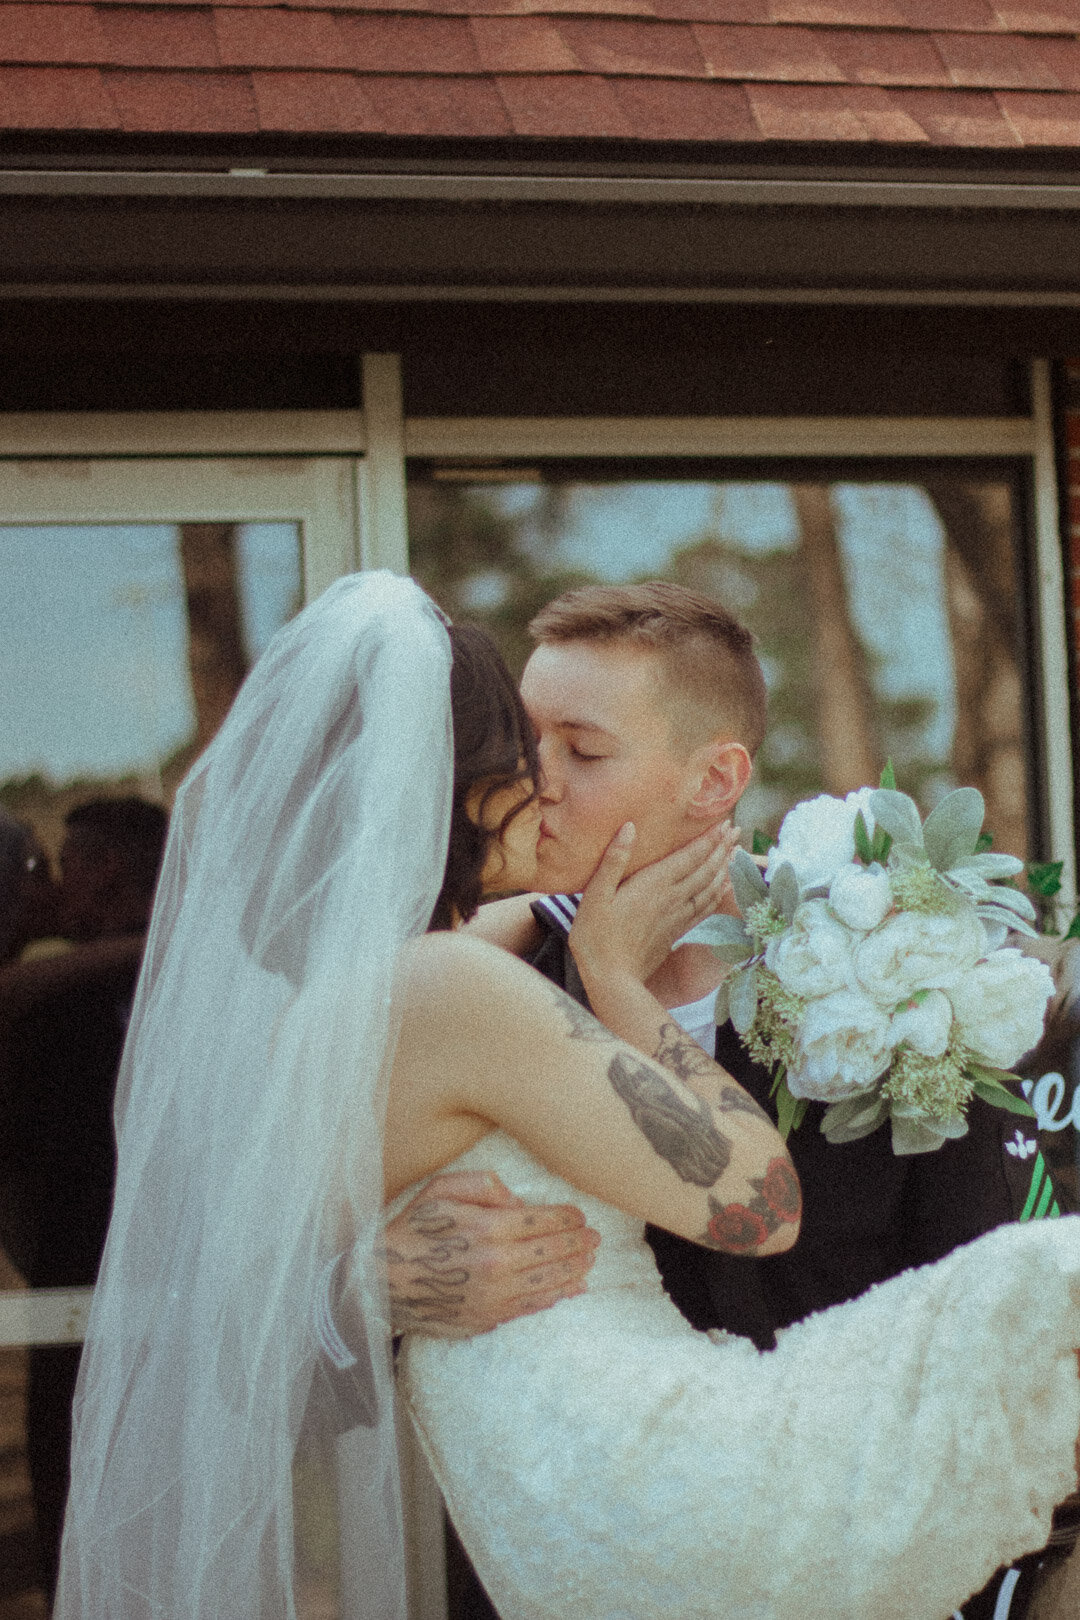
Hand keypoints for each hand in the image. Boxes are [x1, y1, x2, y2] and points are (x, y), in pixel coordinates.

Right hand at [379, 1171, 599, 1337]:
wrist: (381, 1282)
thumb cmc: (412, 1230)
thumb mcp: (440, 1190)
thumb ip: (482, 1184)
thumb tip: (516, 1200)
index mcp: (487, 1227)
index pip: (542, 1220)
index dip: (567, 1217)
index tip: (579, 1216)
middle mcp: (496, 1263)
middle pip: (552, 1252)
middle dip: (578, 1243)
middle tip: (595, 1238)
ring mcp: (493, 1295)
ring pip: (548, 1282)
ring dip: (574, 1270)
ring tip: (589, 1262)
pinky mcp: (487, 1317)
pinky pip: (530, 1308)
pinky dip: (556, 1298)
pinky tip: (570, 1290)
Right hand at [569, 819, 740, 988]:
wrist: (612, 980)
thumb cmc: (596, 937)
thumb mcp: (596, 895)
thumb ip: (614, 860)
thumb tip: (629, 827)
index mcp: (653, 885)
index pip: (689, 856)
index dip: (709, 839)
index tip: (725, 823)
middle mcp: (671, 898)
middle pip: (705, 870)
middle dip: (722, 848)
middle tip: (736, 831)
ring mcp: (676, 917)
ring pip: (709, 889)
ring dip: (724, 869)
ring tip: (735, 853)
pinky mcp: (675, 932)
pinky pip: (704, 908)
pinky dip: (717, 895)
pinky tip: (722, 889)